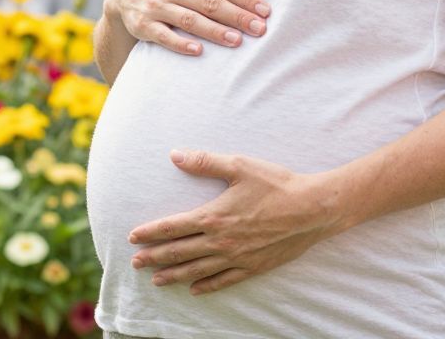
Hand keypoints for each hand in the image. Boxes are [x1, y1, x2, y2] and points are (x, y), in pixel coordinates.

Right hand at [104, 0, 268, 54]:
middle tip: (260, 29)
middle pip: (209, 3)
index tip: (265, 11)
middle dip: (236, 16)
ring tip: (237, 41)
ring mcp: (156, 6)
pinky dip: (180, 43)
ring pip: (189, 20)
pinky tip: (198, 51)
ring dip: (214, 31)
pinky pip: (163, 36)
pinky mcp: (143, 25)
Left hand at [128, 150, 348, 294]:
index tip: (132, 238)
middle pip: (179, 252)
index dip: (150, 233)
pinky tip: (195, 289)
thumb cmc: (276, 184)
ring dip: (174, 275)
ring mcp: (237, 257)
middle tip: (135, 263)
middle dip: (154, 258)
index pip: (172, 227)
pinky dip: (206, 286)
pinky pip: (224, 280)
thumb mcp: (238, 166)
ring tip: (156, 280)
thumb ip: (204, 162)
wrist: (312, 209)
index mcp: (213, 216)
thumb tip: (174, 154)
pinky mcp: (253, 267)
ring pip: (197, 270)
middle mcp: (220, 241)